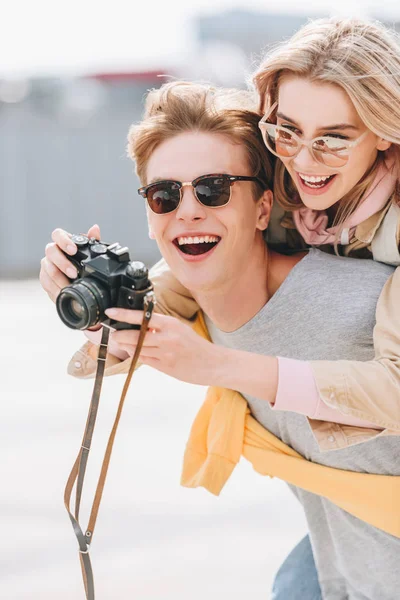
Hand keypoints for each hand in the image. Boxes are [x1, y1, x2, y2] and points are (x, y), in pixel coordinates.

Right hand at [39, 224, 100, 302]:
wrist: (79, 283)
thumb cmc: (84, 263)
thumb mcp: (92, 252)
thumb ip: (93, 240)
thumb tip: (95, 228)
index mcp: (63, 241)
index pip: (58, 234)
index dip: (64, 241)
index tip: (73, 250)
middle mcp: (53, 251)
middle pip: (50, 250)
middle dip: (62, 263)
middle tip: (74, 273)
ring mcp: (47, 264)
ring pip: (47, 268)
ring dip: (59, 278)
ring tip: (69, 285)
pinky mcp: (44, 277)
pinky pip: (46, 281)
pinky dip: (55, 288)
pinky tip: (62, 292)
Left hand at [104, 308, 222, 385]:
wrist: (212, 364)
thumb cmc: (195, 346)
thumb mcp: (180, 329)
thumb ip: (160, 327)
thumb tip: (139, 326)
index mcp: (171, 324)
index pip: (142, 317)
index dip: (124, 314)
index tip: (110, 312)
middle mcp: (167, 338)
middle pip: (135, 335)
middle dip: (120, 335)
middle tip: (114, 334)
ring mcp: (165, 353)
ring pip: (136, 349)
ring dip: (126, 346)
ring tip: (122, 343)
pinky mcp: (165, 366)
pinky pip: (143, 359)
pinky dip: (136, 355)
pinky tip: (135, 352)